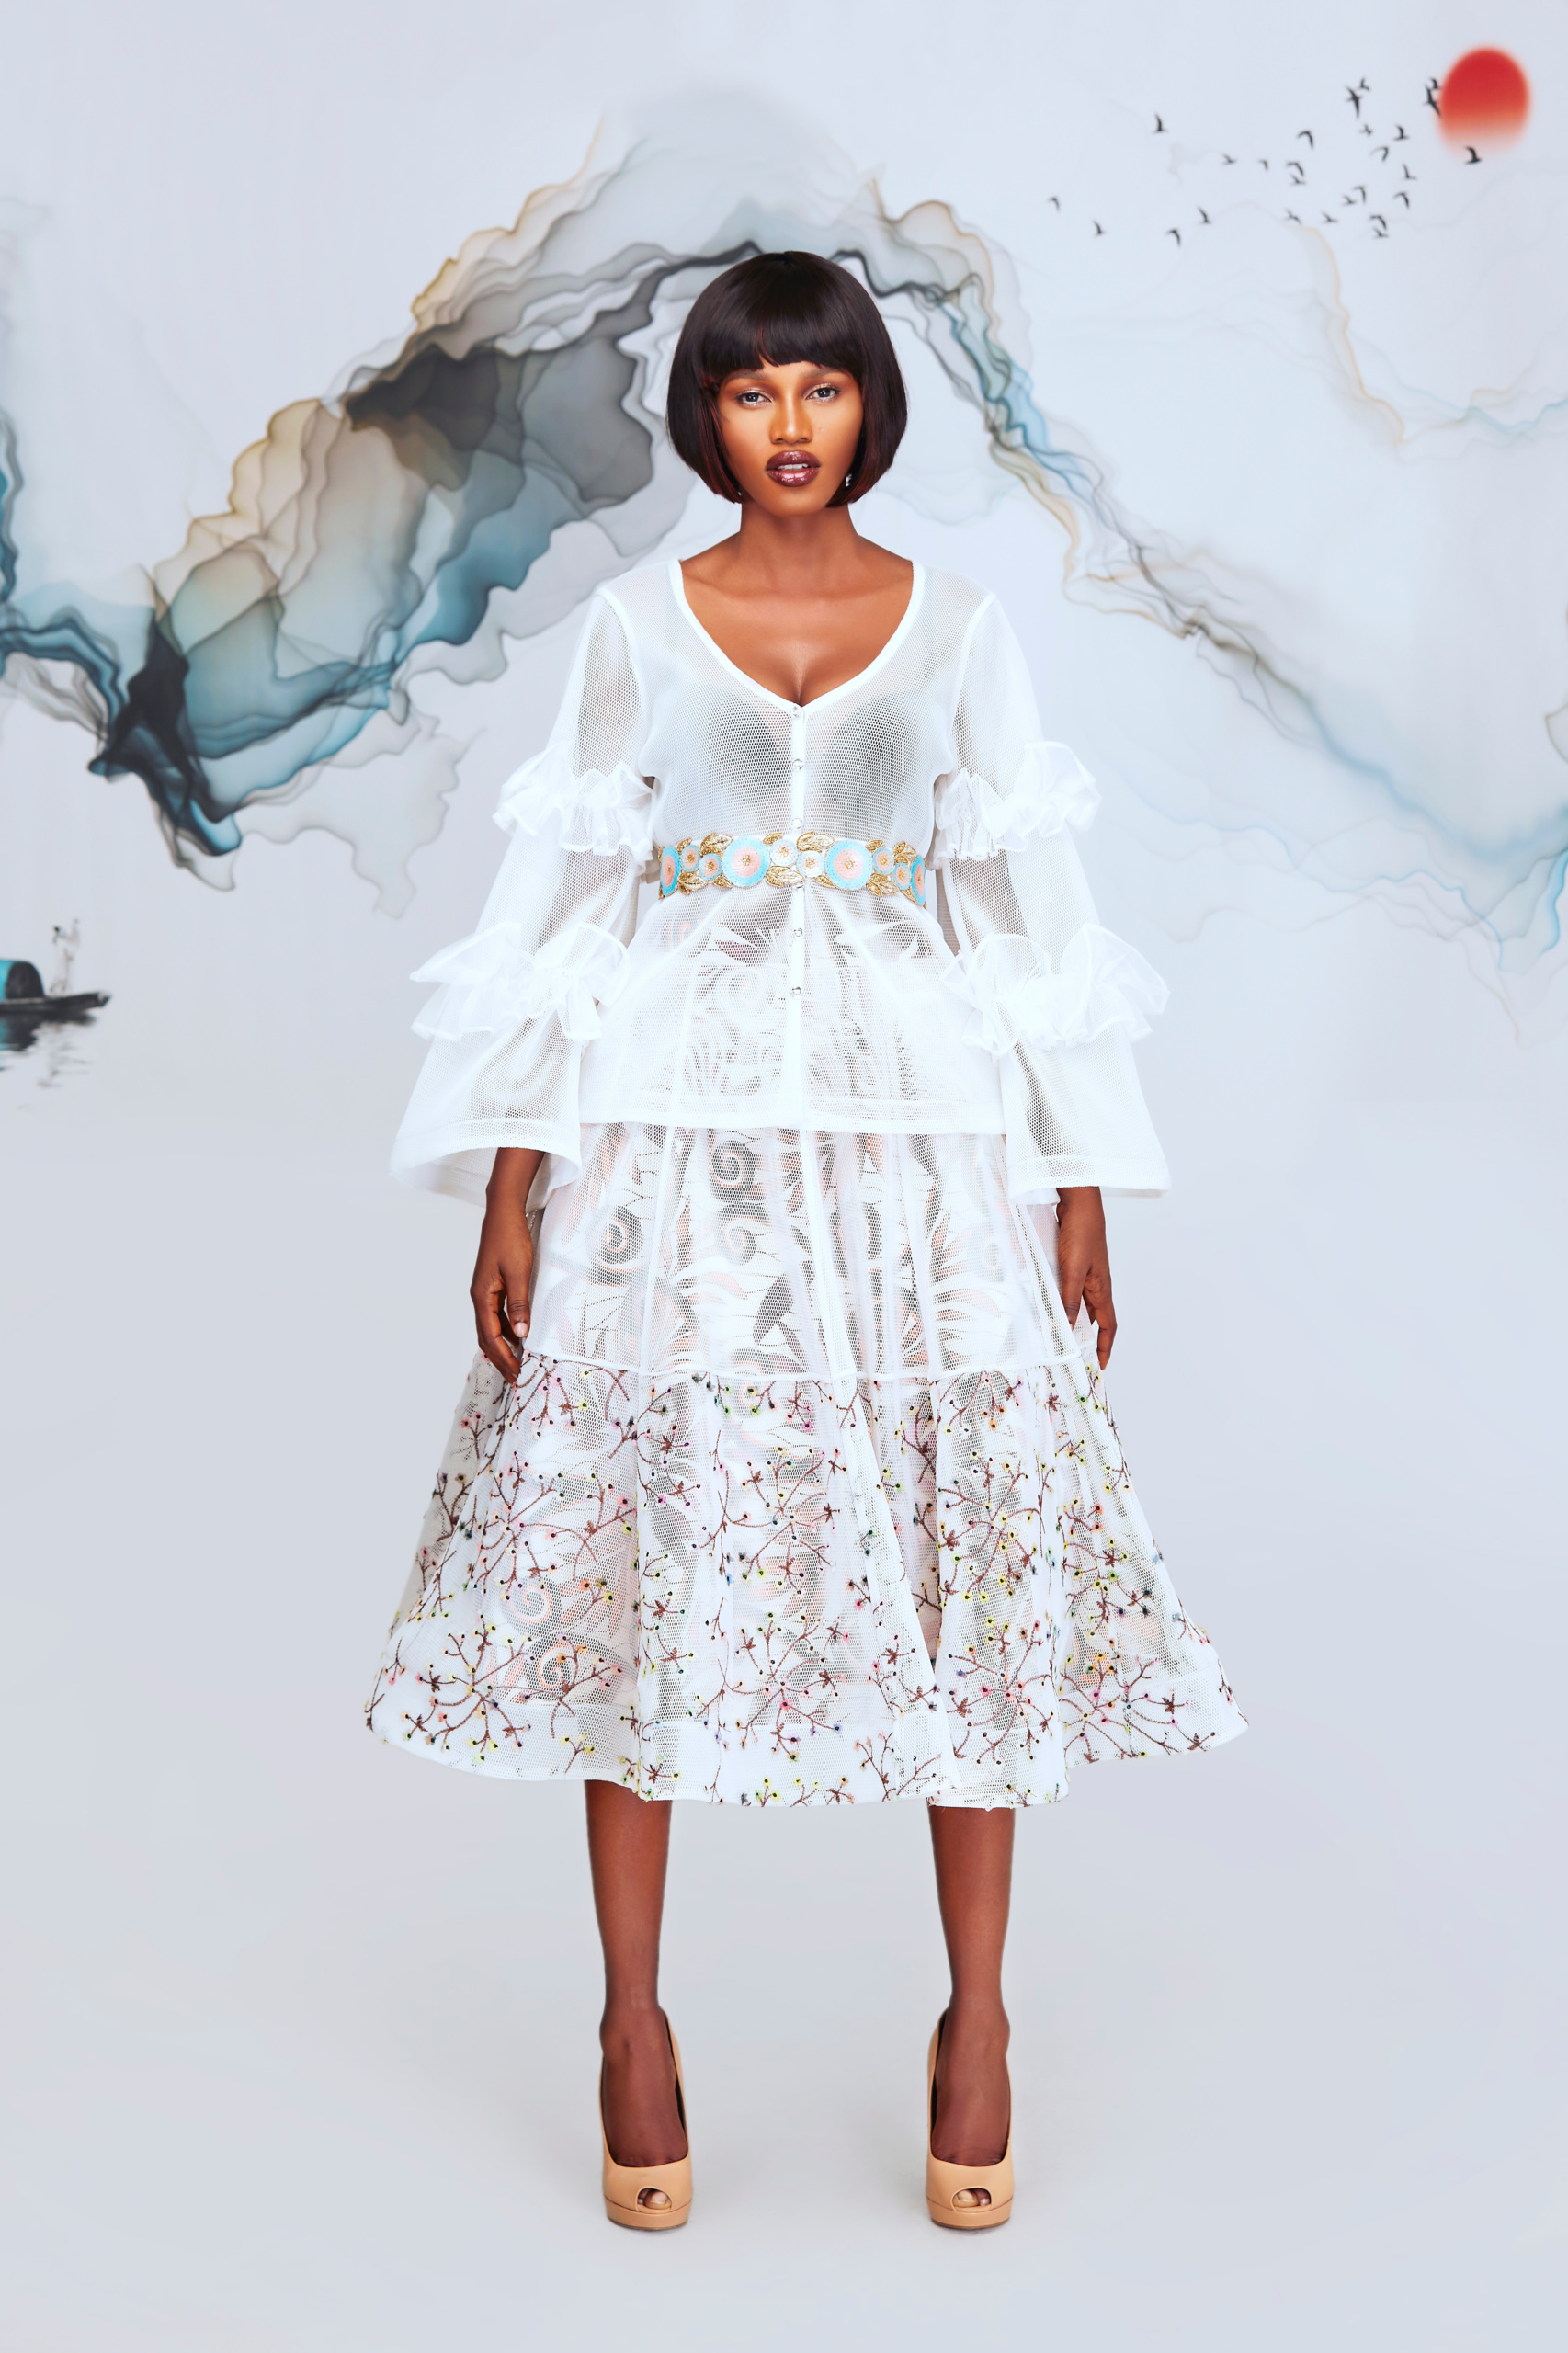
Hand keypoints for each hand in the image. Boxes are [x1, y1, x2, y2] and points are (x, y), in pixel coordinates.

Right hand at [470, 1148, 544, 1381]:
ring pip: (490, 1327)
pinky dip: (506, 1329)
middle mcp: (479, 1297)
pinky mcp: (492, 1286)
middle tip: (515, 1377)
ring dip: (502, 1346)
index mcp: (482, 1296)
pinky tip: (519, 1334)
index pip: (491, 1337)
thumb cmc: (510, 1239)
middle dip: (500, 1358)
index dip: (503, 1358)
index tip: (516, 1374)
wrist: (503, 1214)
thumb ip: (520, 1303)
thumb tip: (522, 1333)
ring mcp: (485, 1292)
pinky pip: (496, 1315)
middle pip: (486, 1337)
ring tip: (517, 1361)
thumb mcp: (519, 1272)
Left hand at [1055, 1186, 1115, 1368]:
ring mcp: (1085, 1275)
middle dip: (1084, 1339)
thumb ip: (1070, 1300)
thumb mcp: (1073, 1271)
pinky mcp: (1073, 1265)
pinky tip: (1045, 1305)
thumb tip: (1069, 1329)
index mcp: (1102, 1290)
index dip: (1105, 1346)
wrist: (1079, 1204)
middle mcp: (1096, 1285)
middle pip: (1092, 1319)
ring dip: (1069, 1319)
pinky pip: (1068, 1290)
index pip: (1108, 1325)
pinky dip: (1059, 1301)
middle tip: (1071, 1356)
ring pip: (1078, 1305)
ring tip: (1054, 1336)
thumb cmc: (1081, 1234)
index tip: (1100, 1365)